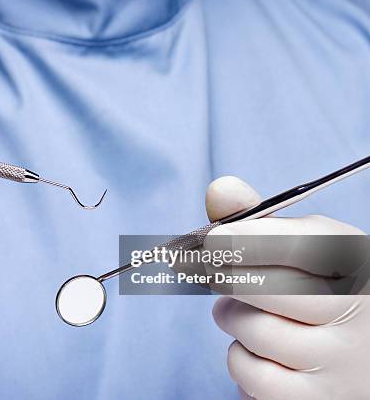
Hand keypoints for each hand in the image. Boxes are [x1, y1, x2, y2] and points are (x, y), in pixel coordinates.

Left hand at [207, 176, 368, 398]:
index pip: (295, 245)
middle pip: (261, 286)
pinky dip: (240, 360)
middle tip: (215, 272)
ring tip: (245, 313)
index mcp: (354, 262)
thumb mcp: (309, 251)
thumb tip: (219, 189)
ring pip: (250, 330)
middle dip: (225, 278)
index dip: (243, 240)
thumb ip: (262, 222)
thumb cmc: (323, 293)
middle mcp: (357, 310)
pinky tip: (258, 351)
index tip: (210, 240)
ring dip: (231, 318)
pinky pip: (252, 375)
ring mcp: (341, 361)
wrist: (365, 356)